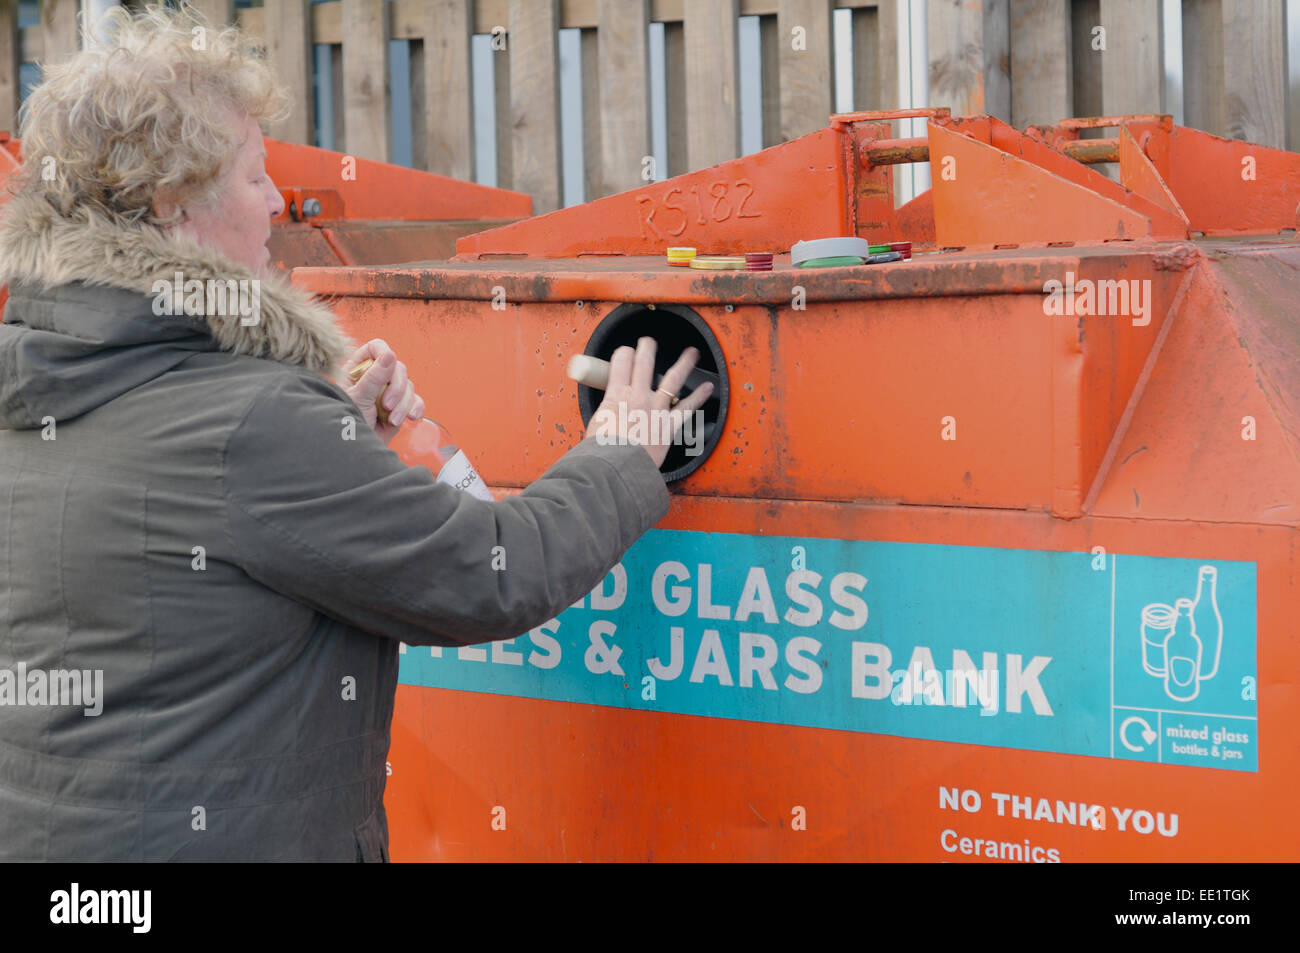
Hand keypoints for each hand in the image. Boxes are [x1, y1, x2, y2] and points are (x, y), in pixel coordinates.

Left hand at [341, 339, 425, 443]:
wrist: (357, 449)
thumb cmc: (349, 423)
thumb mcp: (359, 398)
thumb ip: (374, 377)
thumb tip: (390, 354)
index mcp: (359, 369)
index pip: (376, 348)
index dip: (384, 353)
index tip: (388, 367)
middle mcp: (376, 377)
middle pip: (398, 368)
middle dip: (396, 389)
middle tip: (387, 405)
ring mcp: (389, 392)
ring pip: (408, 386)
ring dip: (403, 404)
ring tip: (391, 420)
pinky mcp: (401, 406)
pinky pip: (416, 400)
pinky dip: (415, 408)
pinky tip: (410, 418)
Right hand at [585, 337, 714, 468]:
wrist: (615, 468)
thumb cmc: (601, 451)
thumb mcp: (596, 423)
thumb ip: (606, 411)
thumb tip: (607, 411)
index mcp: (616, 394)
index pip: (621, 361)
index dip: (624, 352)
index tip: (626, 352)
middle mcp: (638, 396)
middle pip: (645, 362)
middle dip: (647, 347)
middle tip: (649, 341)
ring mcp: (656, 409)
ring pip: (673, 379)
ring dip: (684, 363)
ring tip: (691, 353)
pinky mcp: (668, 426)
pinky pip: (687, 408)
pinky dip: (699, 397)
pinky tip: (707, 388)